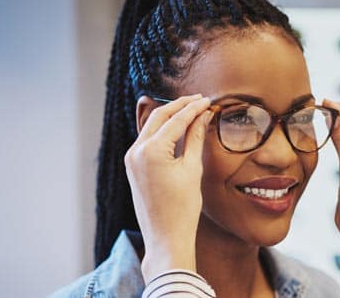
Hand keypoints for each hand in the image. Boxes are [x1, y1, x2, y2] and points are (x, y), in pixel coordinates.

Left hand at [123, 94, 212, 281]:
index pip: (175, 120)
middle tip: (200, 100)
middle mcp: (135, 151)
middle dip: (179, 106)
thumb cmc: (182, 208)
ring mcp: (131, 159)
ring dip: (170, 117)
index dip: (193, 108)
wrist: (166, 238)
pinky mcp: (132, 167)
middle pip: (159, 117)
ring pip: (151, 127)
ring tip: (191, 110)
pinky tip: (177, 128)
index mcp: (150, 151)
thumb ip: (195, 138)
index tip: (208, 101)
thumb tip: (203, 116)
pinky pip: (147, 140)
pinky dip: (162, 131)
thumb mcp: (192, 169)